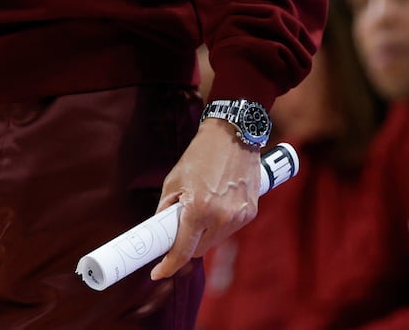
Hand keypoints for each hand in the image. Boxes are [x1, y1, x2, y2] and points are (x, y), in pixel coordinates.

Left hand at [149, 119, 260, 280]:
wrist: (233, 135)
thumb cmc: (200, 155)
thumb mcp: (174, 181)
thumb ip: (166, 209)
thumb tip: (159, 231)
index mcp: (199, 210)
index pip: (183, 250)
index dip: (168, 266)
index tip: (157, 272)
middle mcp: (222, 218)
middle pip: (198, 249)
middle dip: (185, 245)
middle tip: (175, 231)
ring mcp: (239, 217)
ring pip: (214, 242)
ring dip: (203, 235)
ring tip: (198, 208)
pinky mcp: (250, 213)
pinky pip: (229, 229)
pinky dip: (218, 225)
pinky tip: (216, 205)